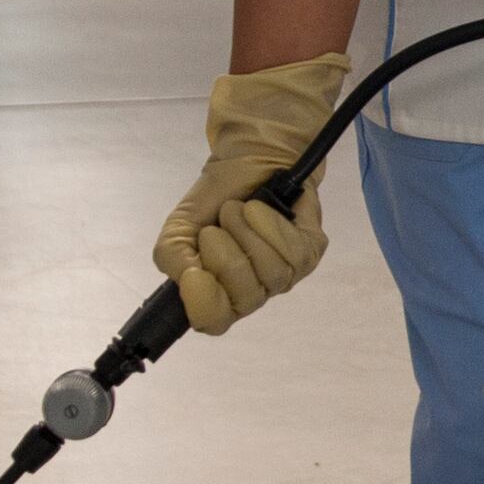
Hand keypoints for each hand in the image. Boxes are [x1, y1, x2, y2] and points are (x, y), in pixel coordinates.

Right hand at [155, 53, 350, 332]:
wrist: (247, 161)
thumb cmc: (214, 200)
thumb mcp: (179, 227)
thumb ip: (173, 259)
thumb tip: (189, 281)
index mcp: (219, 293)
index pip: (214, 322)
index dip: (205, 303)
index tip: (195, 273)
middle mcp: (253, 292)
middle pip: (244, 298)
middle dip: (224, 254)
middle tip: (217, 226)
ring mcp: (285, 275)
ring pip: (271, 274)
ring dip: (246, 232)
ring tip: (239, 211)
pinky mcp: (310, 253)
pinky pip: (294, 252)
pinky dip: (271, 223)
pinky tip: (261, 209)